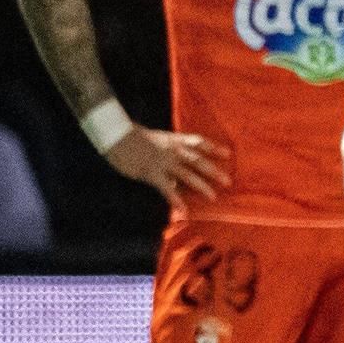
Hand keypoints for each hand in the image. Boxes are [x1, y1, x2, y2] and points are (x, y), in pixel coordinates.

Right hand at [106, 125, 228, 205]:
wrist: (115, 134)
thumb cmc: (132, 135)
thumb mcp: (156, 138)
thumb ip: (169, 148)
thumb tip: (177, 160)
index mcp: (173, 139)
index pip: (198, 142)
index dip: (213, 148)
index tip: (228, 154)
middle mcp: (172, 150)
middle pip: (198, 160)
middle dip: (214, 171)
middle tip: (228, 181)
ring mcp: (162, 162)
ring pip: (187, 175)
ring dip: (201, 186)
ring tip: (213, 197)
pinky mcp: (151, 173)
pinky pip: (166, 188)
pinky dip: (175, 199)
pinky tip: (183, 209)